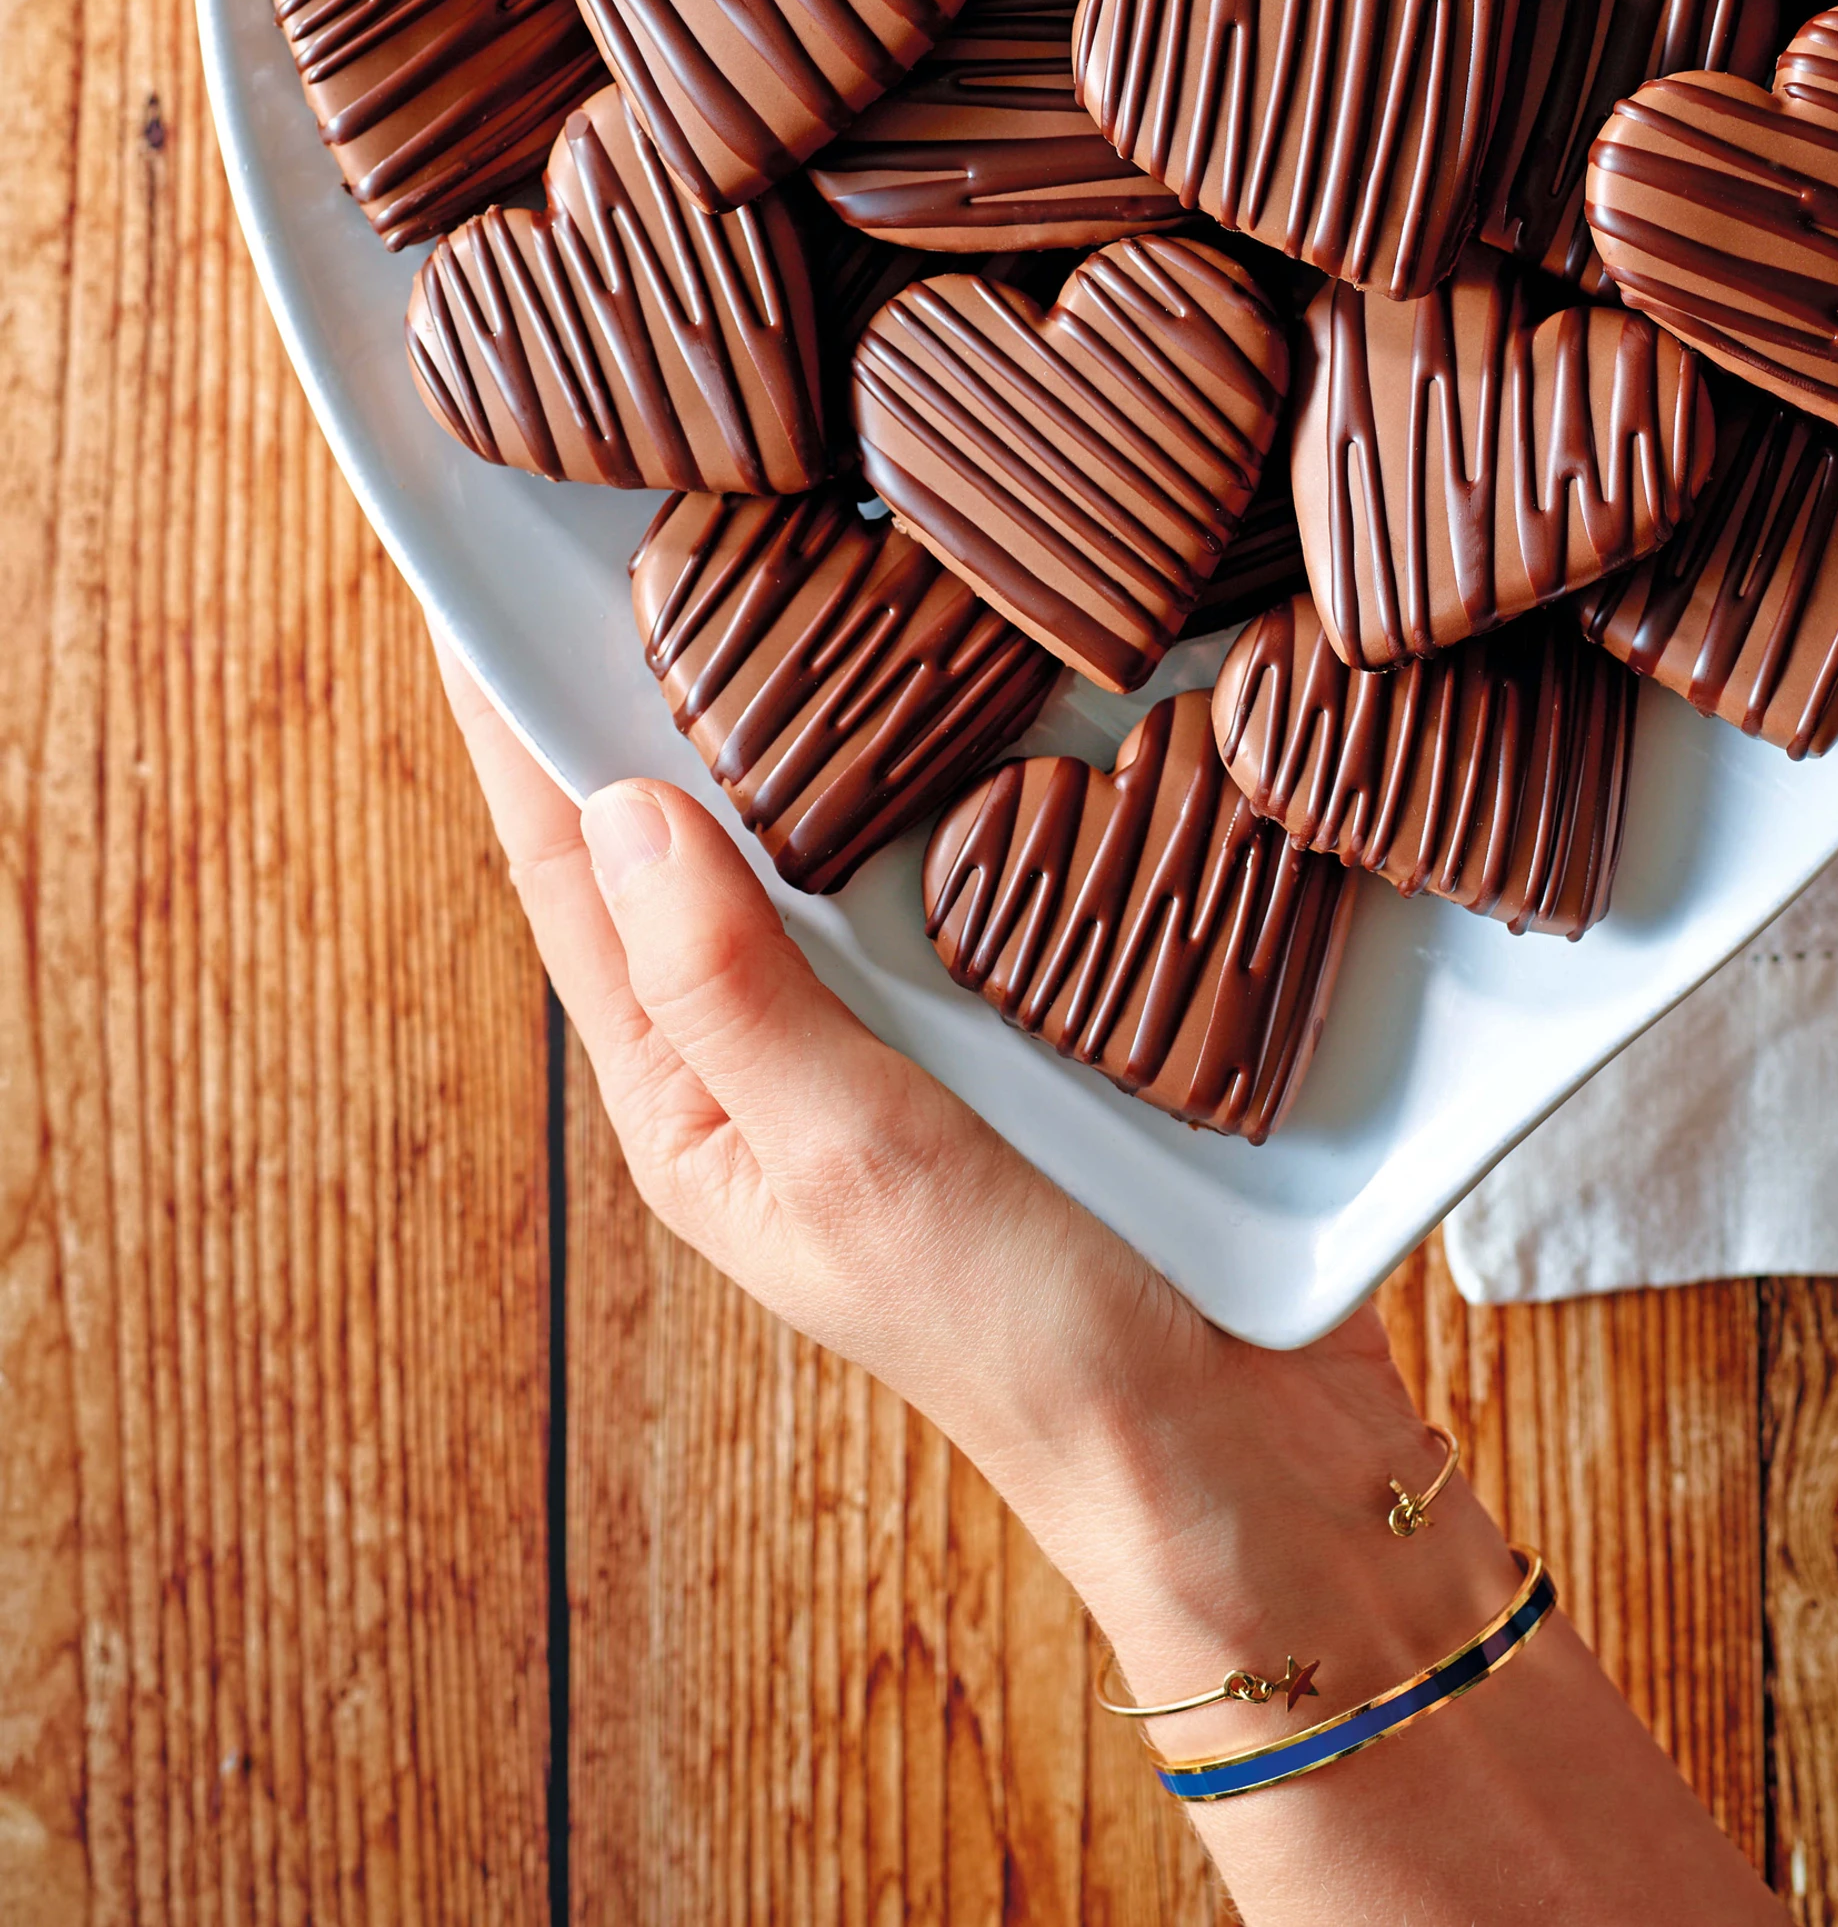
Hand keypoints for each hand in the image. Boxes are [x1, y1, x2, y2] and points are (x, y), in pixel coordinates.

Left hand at [442, 638, 1775, 1920]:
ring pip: (811, 834)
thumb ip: (740, 987)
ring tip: (778, 554)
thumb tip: (627, 798)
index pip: (572, 878)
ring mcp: (892, 1036)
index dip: (520, 726)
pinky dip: (923, 763)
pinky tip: (960, 678)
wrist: (1228, 1446)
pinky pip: (934, 861)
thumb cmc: (1026, 1335)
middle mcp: (774, 1054)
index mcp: (693, 1101)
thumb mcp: (856, 1159)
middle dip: (648, 687)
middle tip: (641, 517)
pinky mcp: (1007, 1019)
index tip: (483, 578)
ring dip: (790, 705)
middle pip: (680, 838)